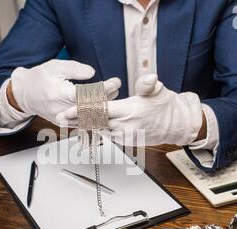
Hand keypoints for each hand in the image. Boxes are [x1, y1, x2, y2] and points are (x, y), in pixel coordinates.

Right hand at [9, 59, 119, 125]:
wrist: (24, 94)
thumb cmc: (39, 78)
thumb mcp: (56, 66)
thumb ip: (75, 69)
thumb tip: (92, 72)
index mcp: (59, 94)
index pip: (88, 95)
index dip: (105, 89)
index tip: (115, 82)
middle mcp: (61, 110)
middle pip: (91, 108)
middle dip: (107, 98)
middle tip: (116, 88)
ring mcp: (62, 119)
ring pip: (89, 118)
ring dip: (103, 108)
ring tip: (112, 96)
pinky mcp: (64, 124)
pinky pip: (83, 122)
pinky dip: (95, 116)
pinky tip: (103, 107)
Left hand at [58, 74, 203, 145]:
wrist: (177, 125)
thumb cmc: (166, 106)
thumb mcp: (159, 90)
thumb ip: (149, 84)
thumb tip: (149, 78)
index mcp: (131, 111)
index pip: (100, 110)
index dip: (81, 110)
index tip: (67, 111)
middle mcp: (126, 126)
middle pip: (94, 123)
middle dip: (76, 120)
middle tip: (59, 118)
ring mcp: (125, 136)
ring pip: (98, 131)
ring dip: (83, 127)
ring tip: (67, 123)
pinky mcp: (126, 141)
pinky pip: (106, 136)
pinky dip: (94, 132)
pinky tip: (84, 128)